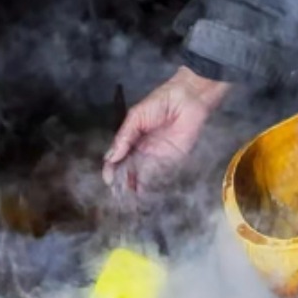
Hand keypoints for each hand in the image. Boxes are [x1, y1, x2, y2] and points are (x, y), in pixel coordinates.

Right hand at [102, 67, 229, 196]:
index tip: (108, 179)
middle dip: (122, 181)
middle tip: (117, 193)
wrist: (188, 98)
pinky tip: (143, 193)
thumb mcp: (137, 115)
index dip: (112, 168)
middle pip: (129, 169)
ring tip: (127, 198)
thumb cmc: (161, 102)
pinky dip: (151, 185)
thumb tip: (110, 157)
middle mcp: (143, 149)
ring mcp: (157, 156)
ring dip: (134, 186)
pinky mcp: (172, 161)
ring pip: (142, 175)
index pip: (118, 156)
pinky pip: (159, 175)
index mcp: (132, 137)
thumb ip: (124, 136)